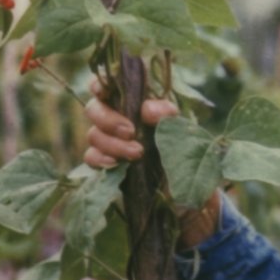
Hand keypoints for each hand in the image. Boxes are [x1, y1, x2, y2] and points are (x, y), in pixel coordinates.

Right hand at [84, 78, 222, 246]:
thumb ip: (168, 115)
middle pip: (94, 108)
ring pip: (93, 133)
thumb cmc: (188, 156)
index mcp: (138, 103)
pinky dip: (101, 159)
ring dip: (112, 143)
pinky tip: (117, 166)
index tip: (103, 90)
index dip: (100, 83)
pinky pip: (91, 157)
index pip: (109, 83)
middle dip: (109, 119)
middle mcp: (120, 119)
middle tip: (131, 132)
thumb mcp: (184, 133)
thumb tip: (147, 109)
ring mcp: (111, 142)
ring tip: (137, 154)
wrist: (188, 197)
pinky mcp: (107, 165)